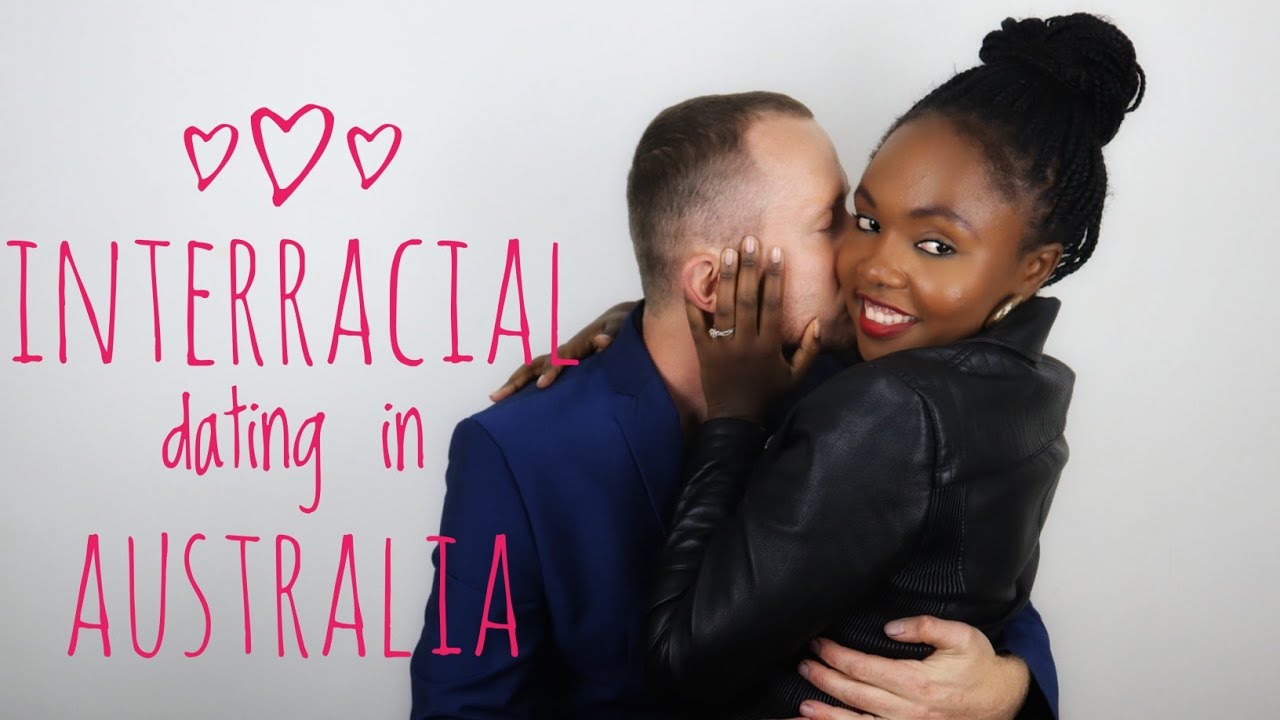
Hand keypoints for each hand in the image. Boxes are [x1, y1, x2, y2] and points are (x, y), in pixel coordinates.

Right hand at [489, 300, 636, 400]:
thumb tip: (603, 340)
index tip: (542, 386)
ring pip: (530, 371)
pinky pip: (538, 376)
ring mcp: (559, 360)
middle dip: (515, 382)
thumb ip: (612, 335)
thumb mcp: (619, 329)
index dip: (550, 372)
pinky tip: (516, 405)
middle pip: (533, 366)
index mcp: (575, 347)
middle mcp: (562, 353)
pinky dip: (525, 388)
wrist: (615, 323)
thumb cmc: (618, 328)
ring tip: (495, 400)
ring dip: (513, 384)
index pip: (558, 360)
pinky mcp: (562, 367)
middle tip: (497, 397)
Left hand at [684, 236, 819, 422]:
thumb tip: (817, 321)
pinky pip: (696, 323)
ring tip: (728, 251)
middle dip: (749, 269)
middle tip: (749, 240)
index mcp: (768, 346)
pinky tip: (693, 278)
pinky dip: (693, 302)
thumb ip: (809, 349)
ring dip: (726, 277)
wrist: (734, 417)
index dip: (774, 278)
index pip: (772, 305)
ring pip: (723, 306)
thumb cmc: (767, 392)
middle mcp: (745, 342)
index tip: (775, 254)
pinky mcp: (703, 350)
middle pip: (747, 299)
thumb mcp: (796, 376)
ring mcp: (722, 346)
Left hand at [797, 617, 1030, 719]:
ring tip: (802, 705)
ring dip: (827, 714)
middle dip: (824, 679)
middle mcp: (909, 710)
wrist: (1005, 701)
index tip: (819, 644)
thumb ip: (925, 626)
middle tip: (803, 664)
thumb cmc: (981, 667)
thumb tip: (889, 628)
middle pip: (855, 694)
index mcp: (917, 683)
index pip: (864, 668)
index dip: (836, 656)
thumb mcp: (962, 637)